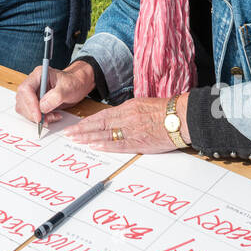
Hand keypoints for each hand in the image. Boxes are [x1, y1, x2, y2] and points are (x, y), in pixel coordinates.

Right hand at [15, 62, 94, 126]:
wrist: (78, 85)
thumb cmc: (74, 82)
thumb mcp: (68, 88)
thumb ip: (55, 97)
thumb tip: (42, 108)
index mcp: (39, 74)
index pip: (26, 89)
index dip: (30, 104)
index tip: (38, 116)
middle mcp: (33, 83)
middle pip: (22, 100)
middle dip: (33, 113)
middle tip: (46, 120)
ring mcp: (33, 93)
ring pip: (24, 108)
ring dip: (37, 117)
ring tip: (52, 117)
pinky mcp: (35, 102)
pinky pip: (31, 113)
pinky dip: (40, 119)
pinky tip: (52, 117)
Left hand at [63, 95, 183, 153]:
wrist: (181, 117)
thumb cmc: (165, 111)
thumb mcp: (143, 105)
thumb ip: (128, 111)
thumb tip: (116, 117)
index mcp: (128, 107)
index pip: (102, 115)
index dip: (87, 121)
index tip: (76, 125)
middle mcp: (127, 117)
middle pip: (99, 124)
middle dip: (82, 130)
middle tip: (68, 134)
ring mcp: (132, 130)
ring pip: (106, 133)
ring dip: (89, 138)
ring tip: (76, 141)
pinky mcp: (139, 142)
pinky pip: (119, 144)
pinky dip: (105, 145)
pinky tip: (94, 146)